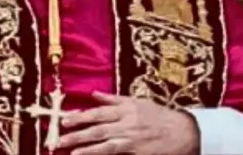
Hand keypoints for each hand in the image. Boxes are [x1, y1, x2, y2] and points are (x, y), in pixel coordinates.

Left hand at [58, 92, 199, 154]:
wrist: (183, 131)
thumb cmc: (160, 116)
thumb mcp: (138, 102)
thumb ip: (114, 99)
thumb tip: (94, 94)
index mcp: (127, 108)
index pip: (99, 112)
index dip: (81, 116)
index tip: (64, 120)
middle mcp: (127, 122)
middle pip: (98, 128)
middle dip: (77, 133)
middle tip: (58, 139)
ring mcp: (132, 139)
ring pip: (104, 143)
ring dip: (85, 147)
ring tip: (69, 151)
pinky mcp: (136, 152)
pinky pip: (115, 153)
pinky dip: (100, 154)